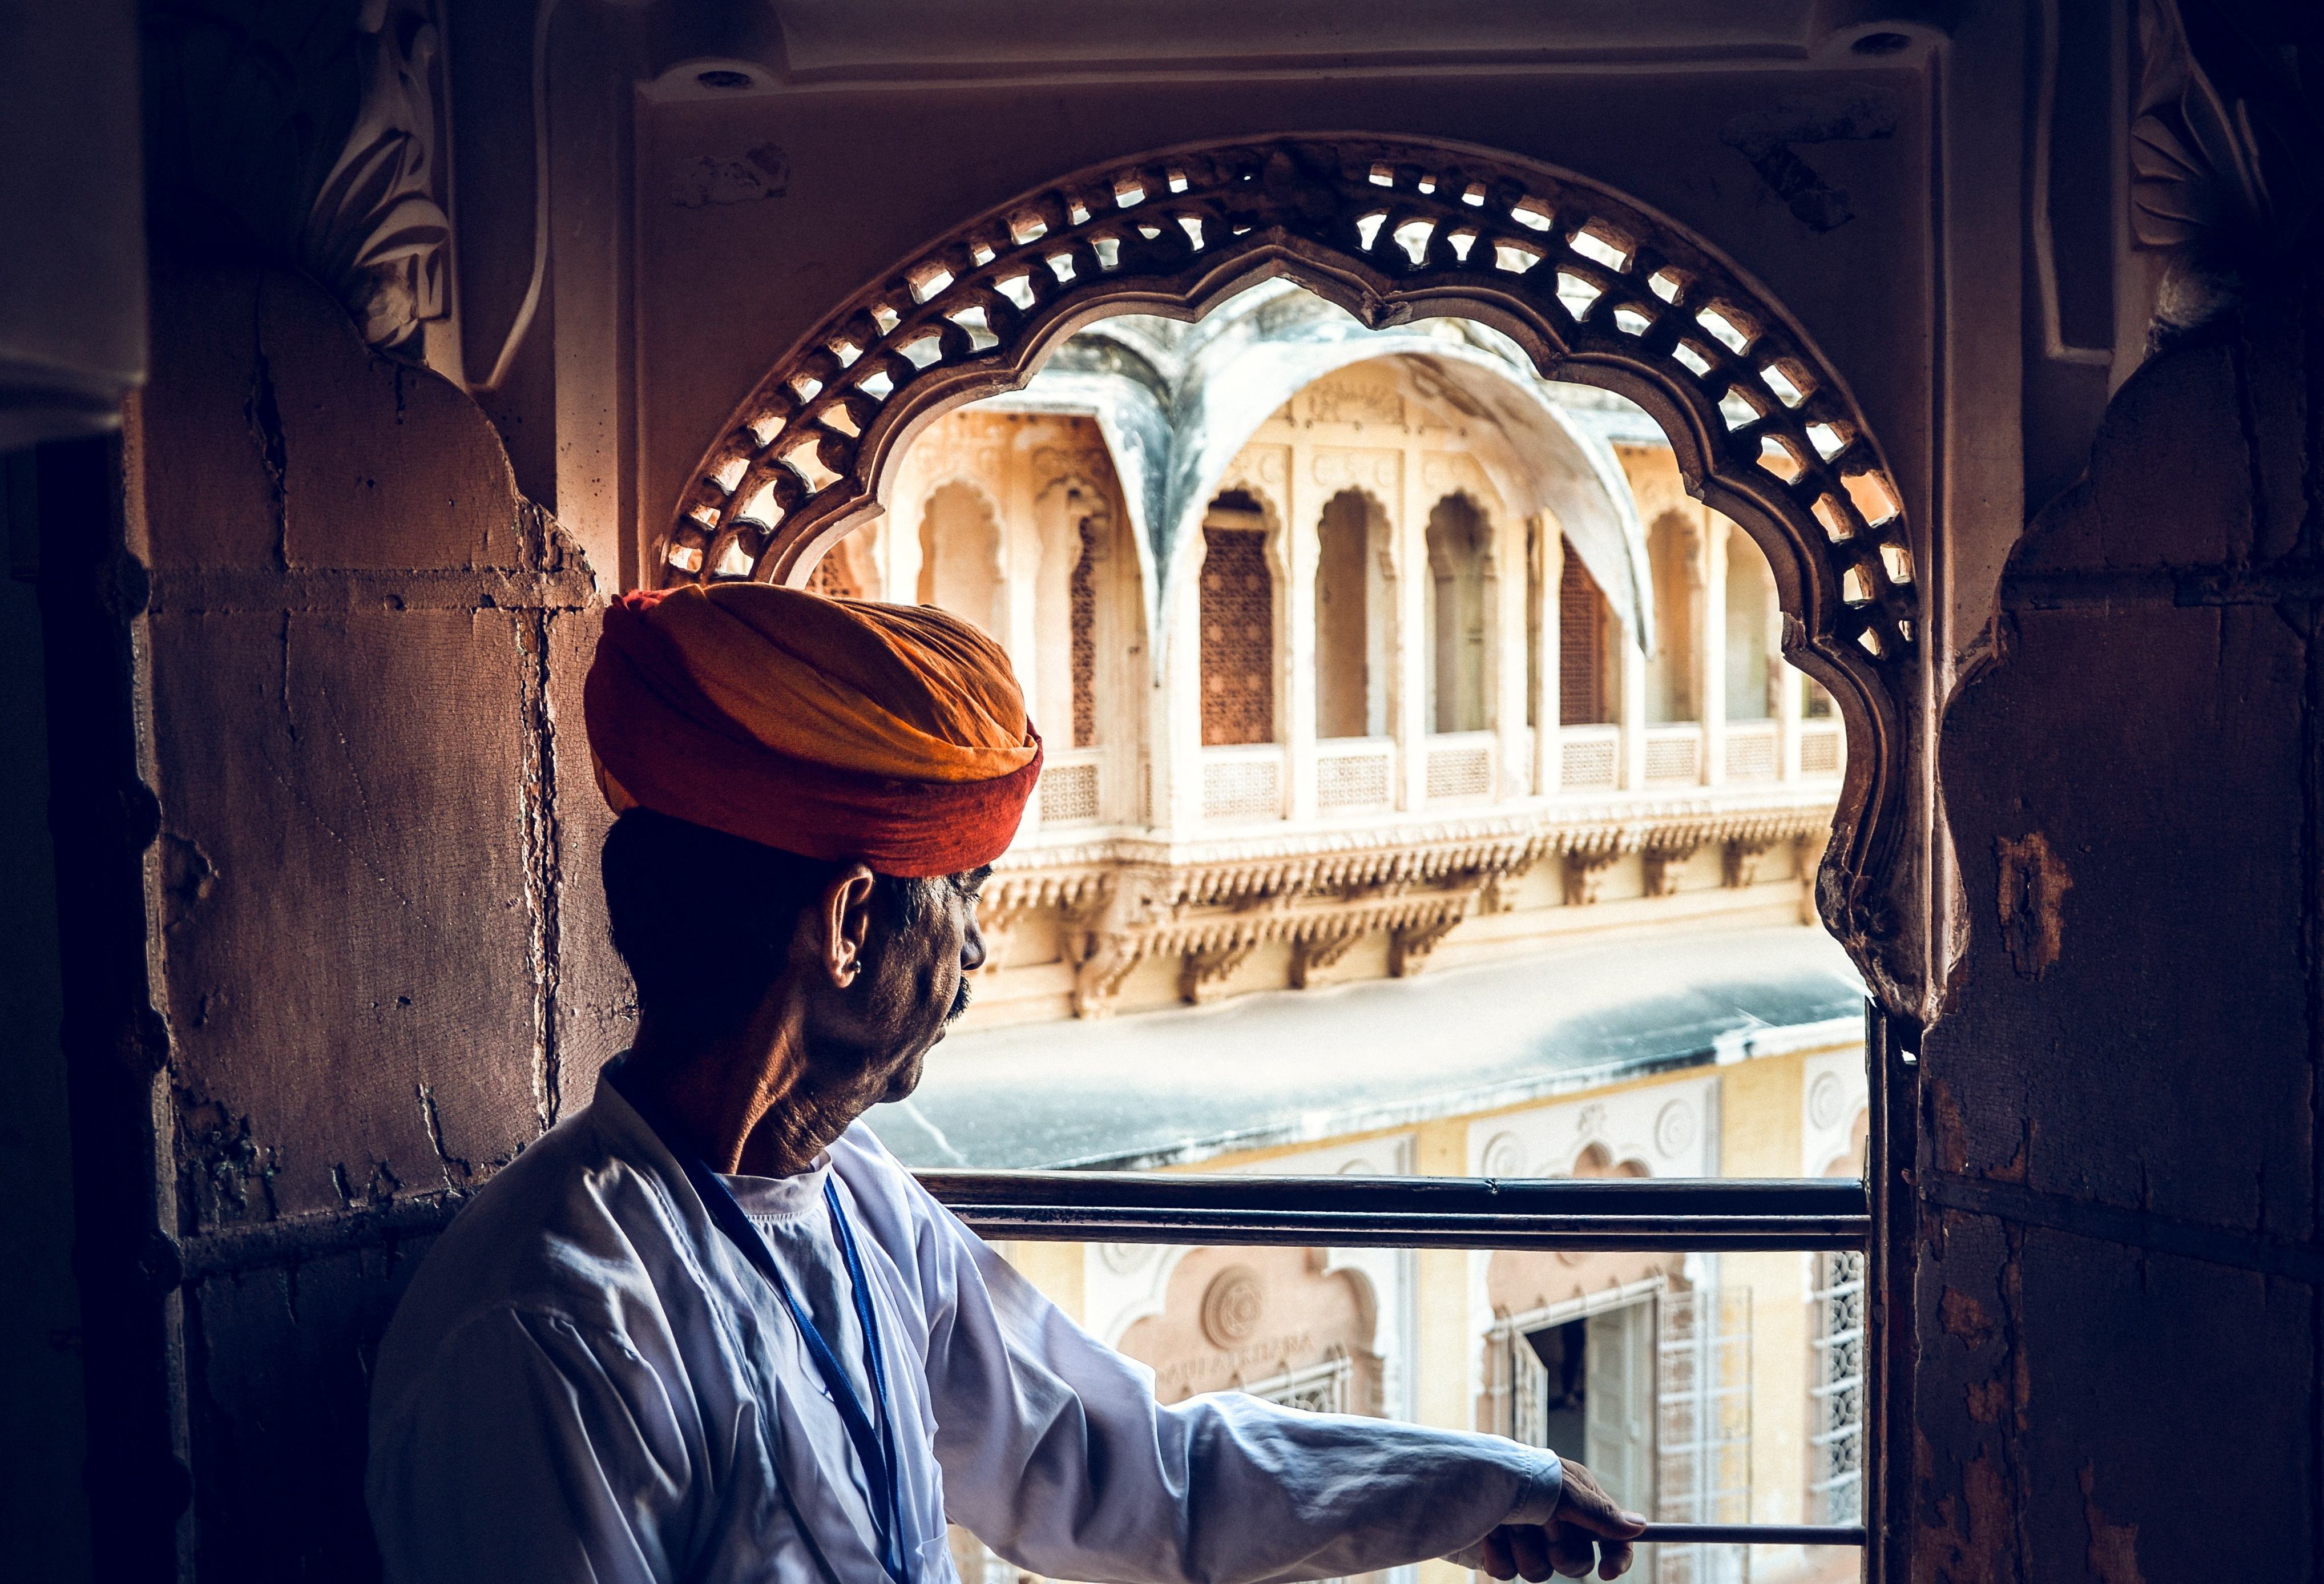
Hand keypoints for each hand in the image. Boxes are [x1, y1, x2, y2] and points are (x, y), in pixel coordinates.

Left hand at [1473, 1459, 1646, 1581]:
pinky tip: (1486, 1534)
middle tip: (1542, 1526)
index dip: (1615, 1555)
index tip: (1608, 1573)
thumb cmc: (1509, 1476)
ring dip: (1523, 1551)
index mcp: (1573, 1494)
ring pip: (1541, 1572)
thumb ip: (1599, 1513)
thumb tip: (1639, 1527)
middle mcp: (1551, 1515)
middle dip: (1559, 1550)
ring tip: (1505, 1523)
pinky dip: (1498, 1556)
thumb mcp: (1559, 1491)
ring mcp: (1523, 1534)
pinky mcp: (1497, 1550)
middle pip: (1577, 1561)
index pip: (1610, 1532)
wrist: (1452, 1484)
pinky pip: (1509, 1574)